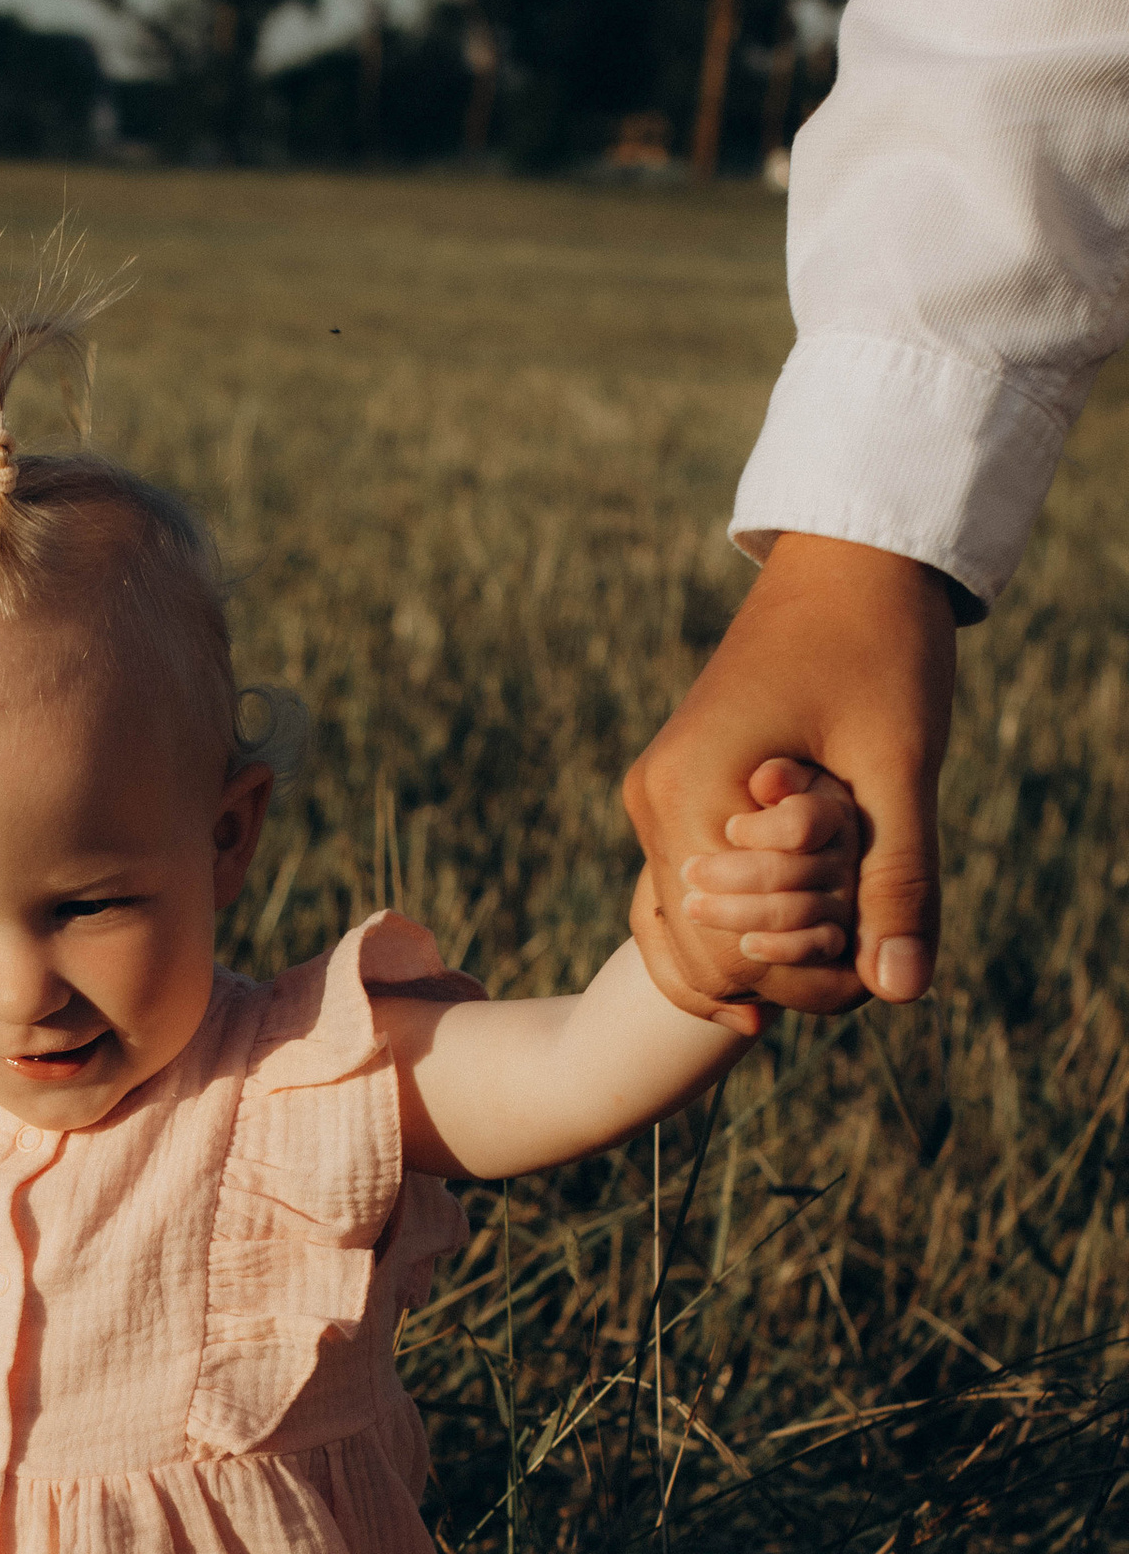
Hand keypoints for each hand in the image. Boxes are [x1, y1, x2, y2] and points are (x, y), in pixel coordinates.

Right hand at [622, 532, 958, 1023]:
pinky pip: (693, 886)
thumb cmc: (880, 646)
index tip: (874, 946)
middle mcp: (652, 802)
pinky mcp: (676, 791)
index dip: (803, 973)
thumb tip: (898, 993)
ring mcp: (656, 797)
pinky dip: (745, 917)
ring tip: (843, 945)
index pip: (723, 949)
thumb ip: (896, 880)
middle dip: (787, 963)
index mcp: (687, 794)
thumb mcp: (900, 767)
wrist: (851, 560)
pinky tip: (795, 944)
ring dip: (767, 944)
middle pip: (700, 948)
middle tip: (867, 951)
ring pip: (689, 926)